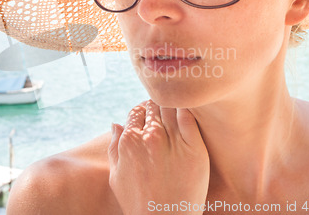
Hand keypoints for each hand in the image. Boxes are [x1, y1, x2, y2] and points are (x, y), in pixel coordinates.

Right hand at [108, 100, 209, 214]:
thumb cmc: (138, 202)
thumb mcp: (117, 176)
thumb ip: (114, 147)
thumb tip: (115, 124)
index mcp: (129, 141)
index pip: (136, 111)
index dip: (142, 112)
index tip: (148, 116)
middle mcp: (150, 137)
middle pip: (154, 106)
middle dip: (157, 107)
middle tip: (163, 115)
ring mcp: (173, 142)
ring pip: (171, 108)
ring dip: (172, 107)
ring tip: (176, 114)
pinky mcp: (194, 148)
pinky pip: (190, 118)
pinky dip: (187, 111)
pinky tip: (187, 115)